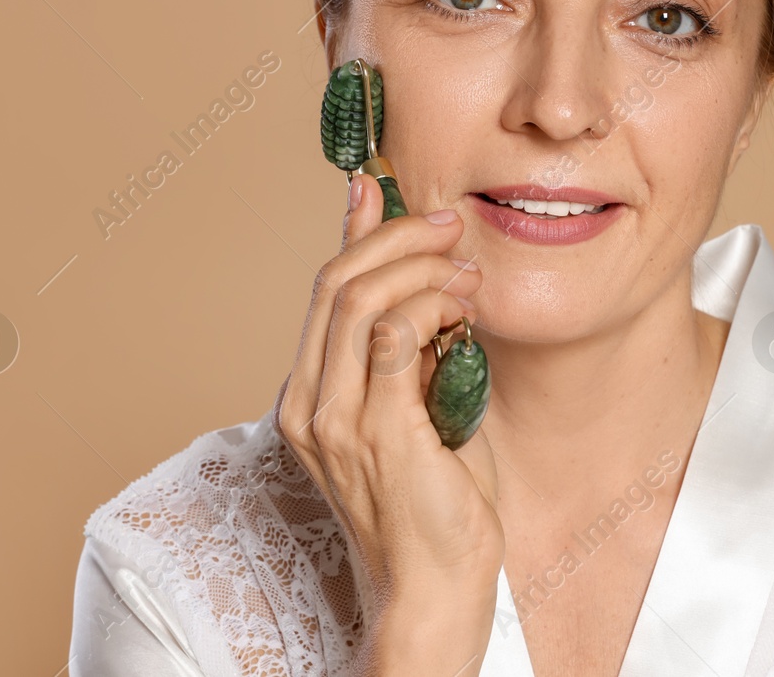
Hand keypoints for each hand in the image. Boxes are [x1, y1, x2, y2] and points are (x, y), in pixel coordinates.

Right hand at [275, 173, 501, 671]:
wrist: (434, 586)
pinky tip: (462, 311)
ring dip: (420, 268)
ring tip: (465, 273)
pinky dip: (430, 307)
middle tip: (447, 224)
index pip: (322, 289)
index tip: (378, 186)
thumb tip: (432, 284)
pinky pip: (393, 337)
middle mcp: (308, 402)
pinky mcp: (374, 430)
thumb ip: (413, 349)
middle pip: (335, 280)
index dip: (351, 231)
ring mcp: (335, 417)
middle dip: (394, 236)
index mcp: (309, 395)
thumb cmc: (434, 503)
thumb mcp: (418, 407)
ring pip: (359, 298)